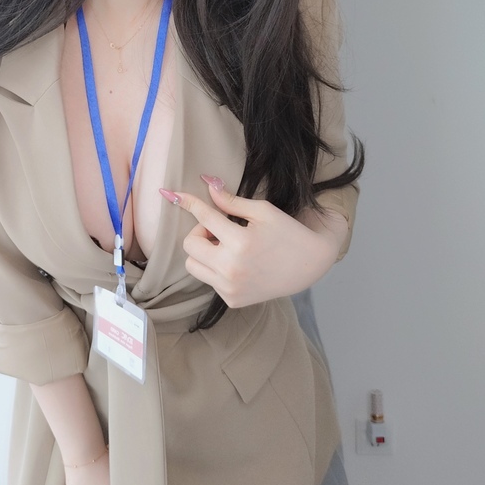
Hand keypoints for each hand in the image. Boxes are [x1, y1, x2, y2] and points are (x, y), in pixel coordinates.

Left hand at [160, 176, 348, 308]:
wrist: (310, 265)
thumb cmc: (287, 232)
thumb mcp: (262, 211)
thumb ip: (231, 201)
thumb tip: (207, 184)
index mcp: (240, 242)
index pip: (204, 217)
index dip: (189, 203)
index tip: (174, 195)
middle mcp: (232, 268)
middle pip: (189, 245)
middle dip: (200, 233)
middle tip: (221, 229)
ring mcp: (231, 288)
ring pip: (193, 265)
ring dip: (203, 252)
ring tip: (227, 247)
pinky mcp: (232, 300)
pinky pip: (208, 280)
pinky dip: (216, 269)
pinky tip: (238, 264)